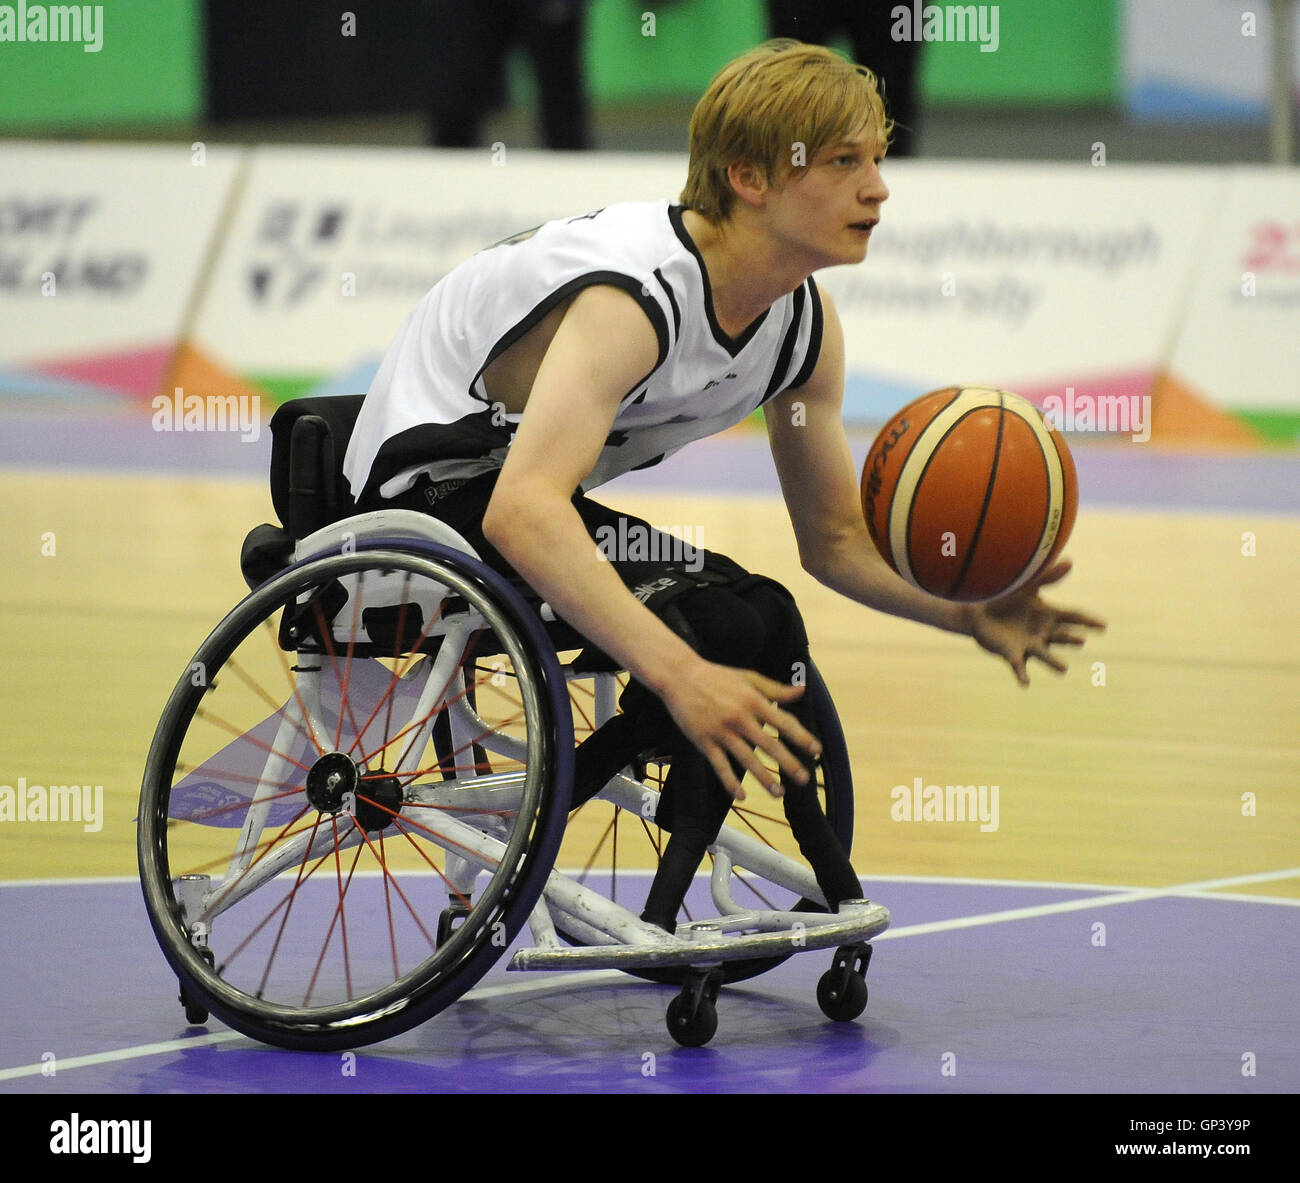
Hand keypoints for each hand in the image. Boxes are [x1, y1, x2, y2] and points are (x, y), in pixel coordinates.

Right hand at [659, 659, 820, 800]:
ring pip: (747, 759)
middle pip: (769, 745)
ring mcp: (721, 731)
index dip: (801, 737)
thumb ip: (775, 688)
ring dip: (764, 779)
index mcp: (753, 701)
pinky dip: (730, 783)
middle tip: (804, 779)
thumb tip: (802, 690)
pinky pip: (720, 766)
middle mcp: (740, 718)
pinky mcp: (704, 741)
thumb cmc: (716, 675)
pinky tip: (741, 797)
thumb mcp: (748, 677)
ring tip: (779, 794)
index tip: (816, 751)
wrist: (679, 676)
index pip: (783, 722)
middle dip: (789, 764)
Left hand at [968, 559, 1105, 685]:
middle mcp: (1043, 633)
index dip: (1088, 622)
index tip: (1104, 626)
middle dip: (1070, 639)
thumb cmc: (1006, 598)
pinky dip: (1022, 675)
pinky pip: (1019, 667)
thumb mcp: (1026, 586)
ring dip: (1054, 663)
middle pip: (1062, 637)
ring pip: (1045, 656)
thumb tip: (1069, 562)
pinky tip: (1025, 684)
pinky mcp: (1012, 655)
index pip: (1073, 618)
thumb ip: (1046, 577)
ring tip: (1063, 670)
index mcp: (1049, 615)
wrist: (980, 613)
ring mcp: (1029, 645)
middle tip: (1080, 641)